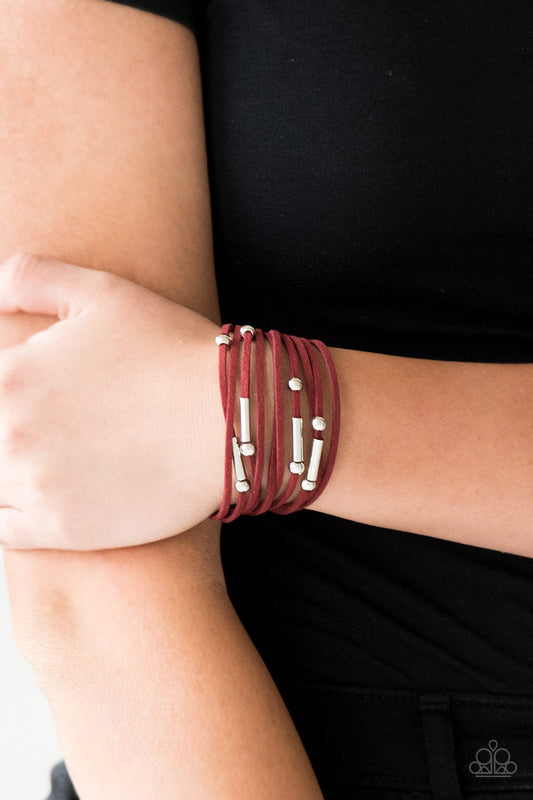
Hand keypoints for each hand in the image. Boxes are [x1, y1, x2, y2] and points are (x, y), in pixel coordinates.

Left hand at [0, 254, 224, 549]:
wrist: (233, 416)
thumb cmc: (172, 349)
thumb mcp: (102, 291)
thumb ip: (29, 278)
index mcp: (9, 376)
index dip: (0, 390)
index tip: (18, 394)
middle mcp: (10, 435)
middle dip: (3, 429)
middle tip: (50, 425)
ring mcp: (35, 488)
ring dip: (4, 473)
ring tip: (44, 457)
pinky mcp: (63, 529)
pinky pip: (2, 531)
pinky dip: (8, 514)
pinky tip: (37, 494)